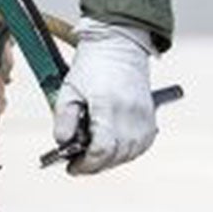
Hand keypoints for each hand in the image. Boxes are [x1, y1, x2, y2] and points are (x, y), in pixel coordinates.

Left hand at [52, 20, 156, 175]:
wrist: (119, 44)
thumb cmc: (92, 65)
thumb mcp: (69, 89)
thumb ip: (63, 119)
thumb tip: (62, 144)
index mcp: (108, 105)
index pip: (102, 149)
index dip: (86, 164)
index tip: (72, 167)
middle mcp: (130, 113)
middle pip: (116, 156)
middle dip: (95, 165)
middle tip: (78, 163)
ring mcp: (144, 116)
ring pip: (129, 154)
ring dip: (110, 160)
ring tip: (93, 154)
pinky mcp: (150, 117)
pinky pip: (140, 146)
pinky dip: (126, 152)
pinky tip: (112, 147)